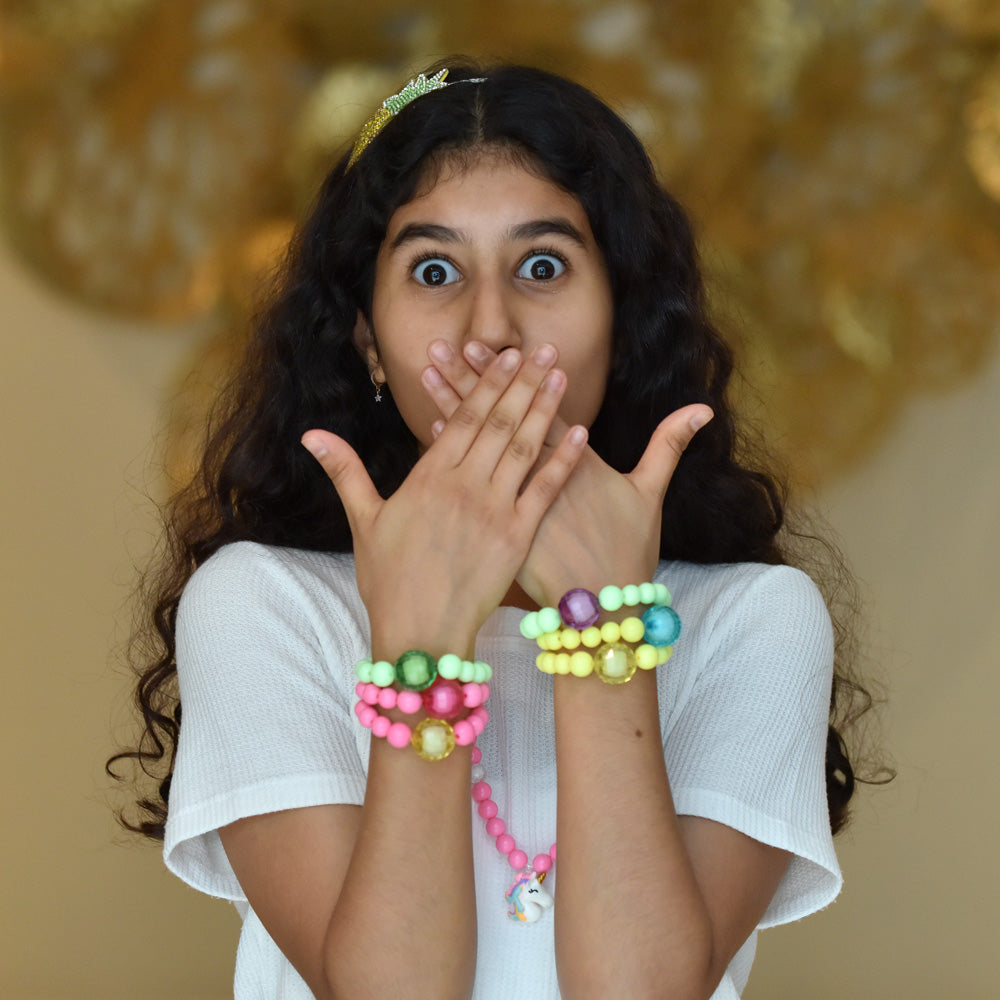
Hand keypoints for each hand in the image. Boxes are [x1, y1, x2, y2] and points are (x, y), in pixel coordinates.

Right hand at [301, 347, 588, 656]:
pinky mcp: (516, 537)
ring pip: (523, 447)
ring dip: (544, 409)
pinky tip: (580, 434)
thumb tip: (311, 434)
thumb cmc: (389, 581)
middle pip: (497, 422)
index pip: (461, 417)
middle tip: (543, 349)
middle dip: (522, 382)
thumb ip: (345, 471)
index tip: (505, 356)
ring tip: (561, 376)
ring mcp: (492, 510)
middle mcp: (463, 485)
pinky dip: (562, 460)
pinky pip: (543, 490)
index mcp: (428, 477)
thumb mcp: (364, 521)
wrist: (419, 633)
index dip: (486, 383)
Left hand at [422, 342, 711, 604]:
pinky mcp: (501, 524)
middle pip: (499, 417)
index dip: (509, 376)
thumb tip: (702, 408)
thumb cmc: (628, 551)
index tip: (484, 345)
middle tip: (442, 345)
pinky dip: (453, 459)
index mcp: (573, 461)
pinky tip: (432, 430)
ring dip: (453, 407)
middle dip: (470, 379)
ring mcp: (517, 498)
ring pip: (480, 444)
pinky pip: (472, 479)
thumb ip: (668, 446)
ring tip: (428, 374)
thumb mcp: (650, 493)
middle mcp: (539, 474)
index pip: (535, 407)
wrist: (605, 609)